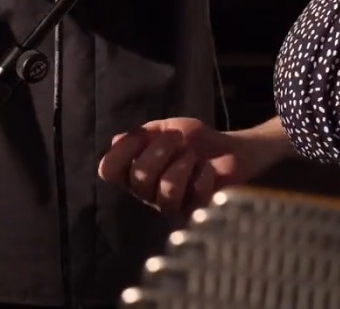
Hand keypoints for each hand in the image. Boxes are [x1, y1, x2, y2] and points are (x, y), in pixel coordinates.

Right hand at [98, 117, 287, 215]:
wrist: (230, 149)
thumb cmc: (194, 141)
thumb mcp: (167, 129)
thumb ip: (143, 135)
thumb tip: (115, 142)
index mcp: (134, 172)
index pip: (109, 171)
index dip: (121, 152)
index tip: (141, 135)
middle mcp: (148, 193)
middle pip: (139, 178)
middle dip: (160, 150)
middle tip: (178, 139)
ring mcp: (171, 205)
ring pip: (165, 190)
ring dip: (182, 165)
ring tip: (193, 156)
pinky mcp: (196, 210)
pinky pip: (194, 195)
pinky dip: (202, 175)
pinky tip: (207, 170)